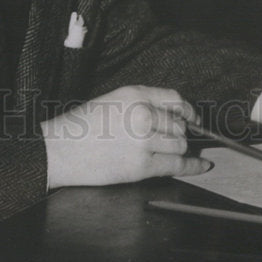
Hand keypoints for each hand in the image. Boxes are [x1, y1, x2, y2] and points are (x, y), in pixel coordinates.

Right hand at [41, 85, 209, 188]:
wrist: (59, 150)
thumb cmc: (81, 126)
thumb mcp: (113, 100)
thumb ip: (142, 103)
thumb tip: (172, 115)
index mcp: (135, 94)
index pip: (175, 99)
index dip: (188, 110)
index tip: (193, 118)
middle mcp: (143, 114)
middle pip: (180, 124)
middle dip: (181, 133)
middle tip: (178, 139)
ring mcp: (143, 141)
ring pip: (180, 144)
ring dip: (180, 149)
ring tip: (175, 151)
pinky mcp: (141, 167)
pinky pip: (177, 165)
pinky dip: (193, 167)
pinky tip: (201, 166)